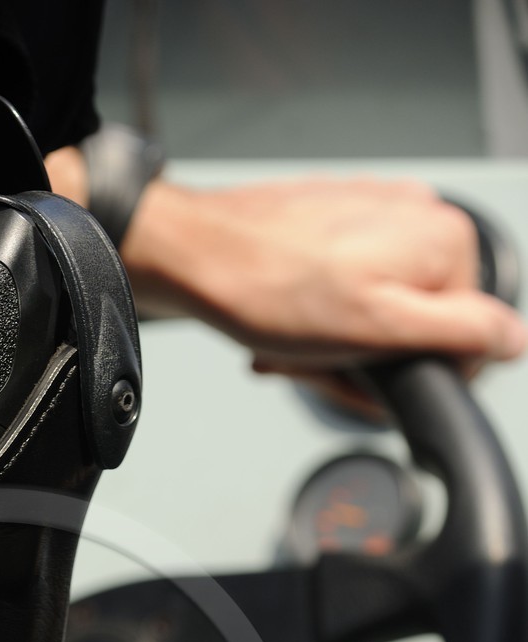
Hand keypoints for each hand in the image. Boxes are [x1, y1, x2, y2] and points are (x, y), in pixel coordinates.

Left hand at [46, 154, 527, 381]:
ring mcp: (376, 216)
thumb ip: (459, 332)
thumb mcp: (380, 328)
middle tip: (318, 362)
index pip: (461, 339)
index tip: (362, 376)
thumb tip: (513, 340)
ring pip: (374, 315)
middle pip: (414, 326)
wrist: (193, 257)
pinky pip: (343, 292)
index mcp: (444, 242)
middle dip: (363, 360)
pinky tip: (284, 329)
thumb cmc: (271, 290)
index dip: (407, 374)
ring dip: (333, 347)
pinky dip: (314, 322)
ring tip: (292, 345)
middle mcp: (417, 217)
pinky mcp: (337, 224)